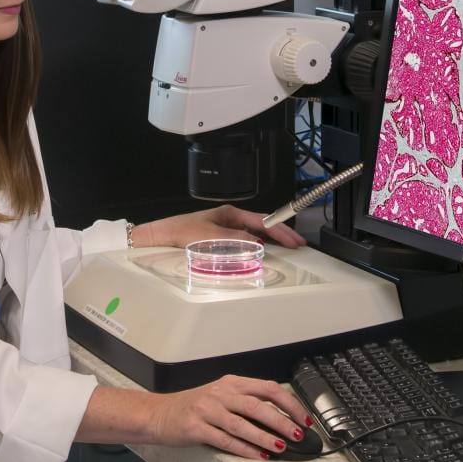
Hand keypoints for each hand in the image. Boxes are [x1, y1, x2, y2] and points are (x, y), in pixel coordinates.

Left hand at [131, 204, 305, 250]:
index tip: (293, 240)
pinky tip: (266, 248)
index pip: (262, 221)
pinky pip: (247, 237)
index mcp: (231, 213)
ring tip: (288, 246)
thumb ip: (236, 240)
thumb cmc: (184, 232)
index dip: (280, 230)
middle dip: (281, 233)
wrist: (164, 235)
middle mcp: (231, 217)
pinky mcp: (222, 235)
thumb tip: (257, 243)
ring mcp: (227, 225)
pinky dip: (260, 242)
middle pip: (262, 224)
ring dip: (273, 238)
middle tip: (298, 243)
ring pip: (256, 230)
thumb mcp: (211, 237)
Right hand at [147, 376, 312, 458]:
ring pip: (243, 423)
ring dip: (265, 437)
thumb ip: (246, 401)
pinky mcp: (196, 427)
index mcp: (230, 382)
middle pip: (258, 405)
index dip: (289, 403)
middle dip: (281, 421)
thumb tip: (280, 417)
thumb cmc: (192, 405)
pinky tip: (257, 455)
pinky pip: (225, 439)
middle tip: (296, 434)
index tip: (303, 417)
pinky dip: (244, 449)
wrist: (158, 413)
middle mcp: (220, 393)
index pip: (267, 388)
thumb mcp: (221, 395)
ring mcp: (207, 409)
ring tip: (280, 447)